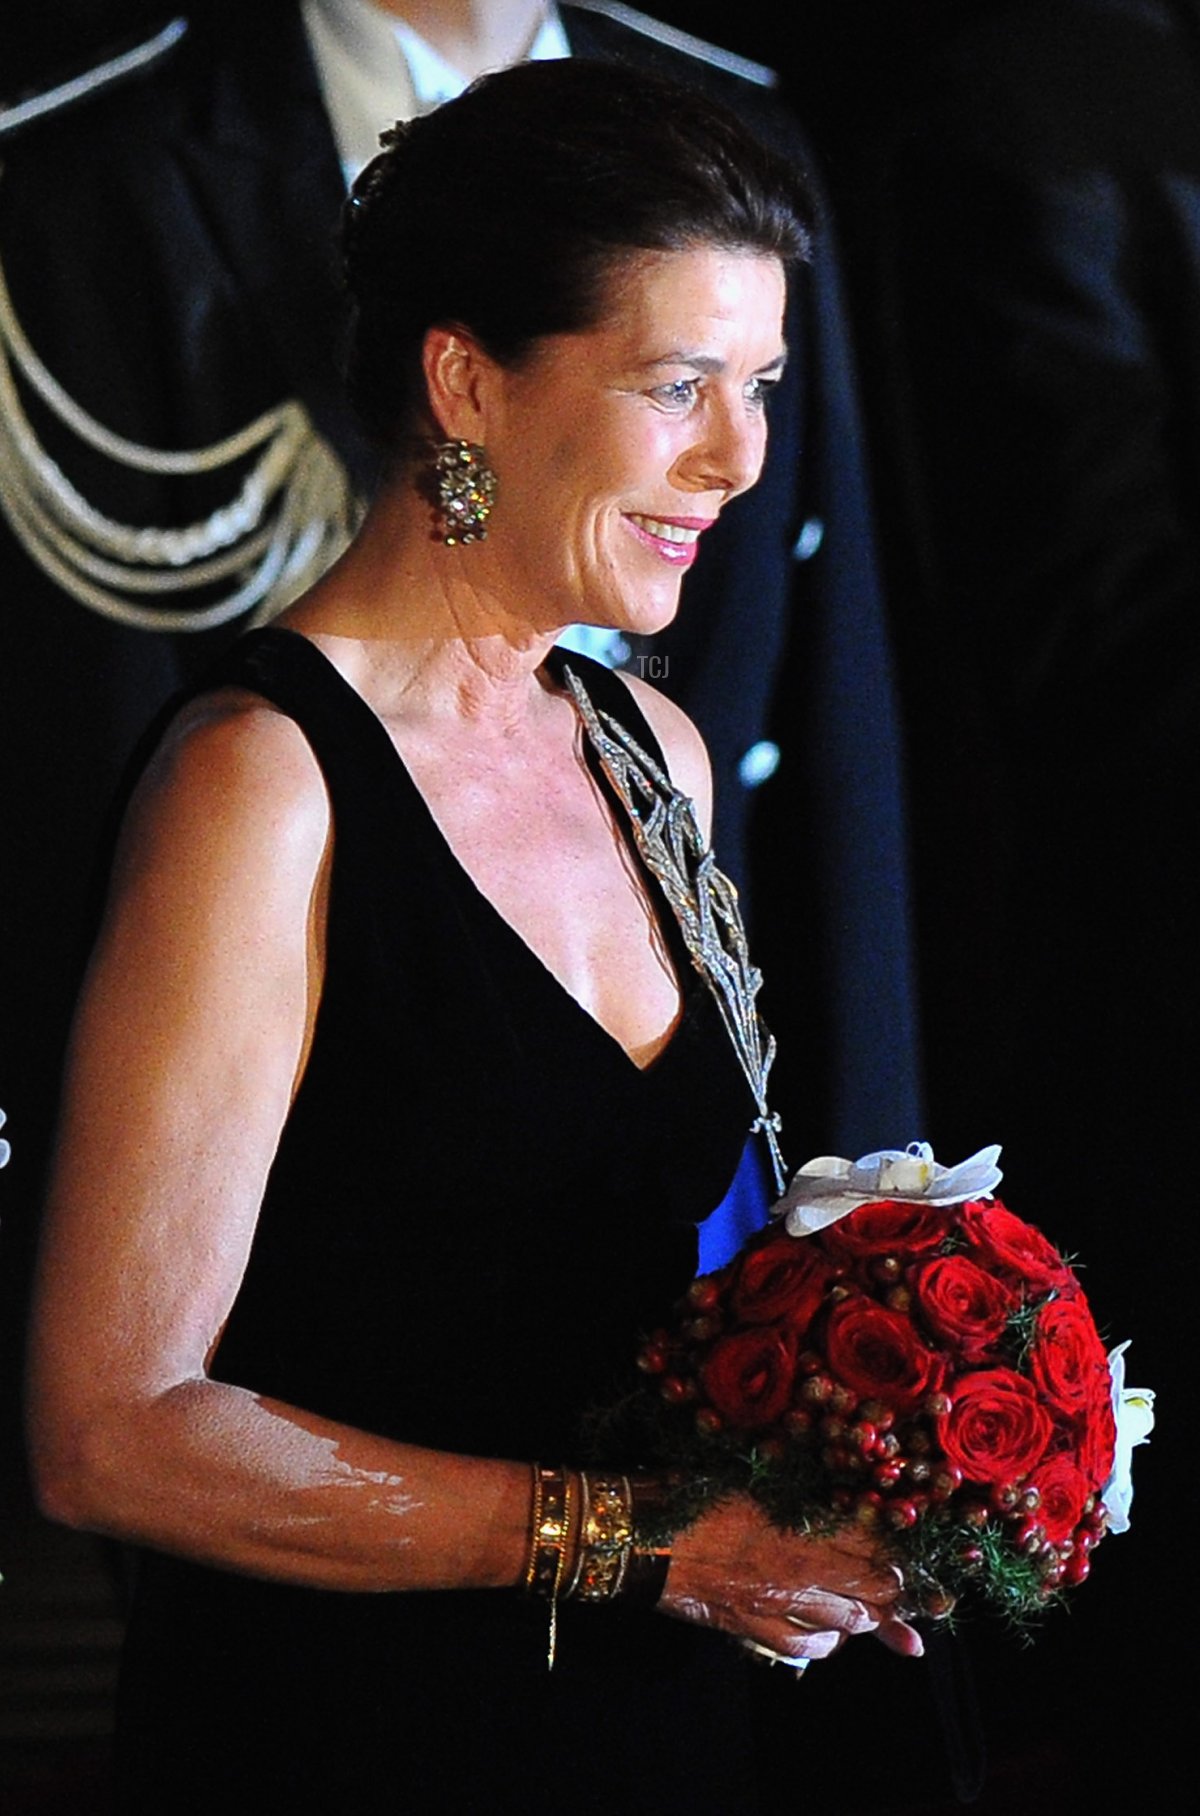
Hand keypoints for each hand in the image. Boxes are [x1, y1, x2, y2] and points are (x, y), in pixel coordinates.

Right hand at [658, 1496, 923, 1663]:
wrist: (640, 1535)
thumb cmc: (692, 1492)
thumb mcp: (750, 1477)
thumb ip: (797, 1488)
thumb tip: (835, 1493)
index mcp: (797, 1521)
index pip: (871, 1544)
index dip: (898, 1552)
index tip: (912, 1554)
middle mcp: (795, 1567)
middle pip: (870, 1589)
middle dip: (893, 1591)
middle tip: (906, 1589)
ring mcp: (775, 1604)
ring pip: (847, 1622)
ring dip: (865, 1616)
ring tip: (872, 1610)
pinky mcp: (753, 1628)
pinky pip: (808, 1647)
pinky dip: (827, 1641)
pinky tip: (829, 1632)